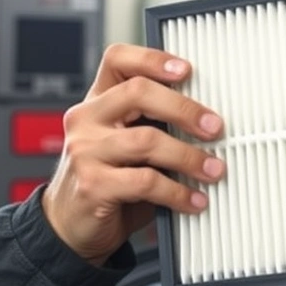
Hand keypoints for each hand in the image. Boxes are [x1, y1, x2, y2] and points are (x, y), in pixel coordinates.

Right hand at [42, 44, 225, 266]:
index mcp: (98, 101)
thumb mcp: (128, 145)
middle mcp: (86, 119)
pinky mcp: (92, 185)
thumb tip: (211, 122)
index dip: (153, 59)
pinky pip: (145, 182)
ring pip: (146, 140)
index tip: (187, 70)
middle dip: (184, 109)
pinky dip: (178, 192)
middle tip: (215, 127)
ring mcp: (85, 151)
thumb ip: (155, 125)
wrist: (70, 227)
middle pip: (138, 93)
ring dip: (189, 156)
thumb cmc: (111, 180)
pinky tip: (195, 200)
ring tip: (213, 170)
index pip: (118, 60)